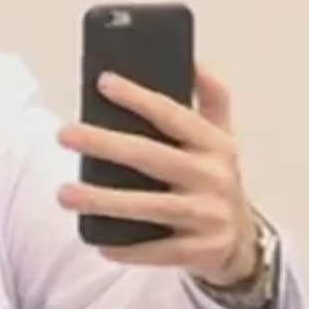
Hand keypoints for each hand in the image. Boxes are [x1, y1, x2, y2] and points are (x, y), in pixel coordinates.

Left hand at [54, 64, 260, 285]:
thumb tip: (192, 57)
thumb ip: (211, 97)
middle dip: (105, 144)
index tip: (103, 82)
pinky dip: (127, 248)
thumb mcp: (222, 137)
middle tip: (64, 133)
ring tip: (65, 193)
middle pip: (151, 157)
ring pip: (150, 206)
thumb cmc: (216, 181)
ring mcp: (208, 215)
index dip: (140, 97)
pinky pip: (157, 251)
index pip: (174, 114)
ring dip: (104, 200)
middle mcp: (214, 176)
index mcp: (216, 143)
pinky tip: (98, 241)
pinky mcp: (201, 251)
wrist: (244, 243)